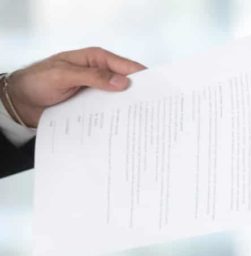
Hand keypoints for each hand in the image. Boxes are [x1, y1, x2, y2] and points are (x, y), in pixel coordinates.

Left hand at [6, 47, 145, 126]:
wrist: (21, 101)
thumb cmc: (37, 81)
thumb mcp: (63, 76)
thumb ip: (92, 77)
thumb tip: (123, 82)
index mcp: (96, 60)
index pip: (127, 67)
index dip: (144, 78)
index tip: (159, 92)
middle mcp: (100, 74)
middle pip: (128, 85)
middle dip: (140, 97)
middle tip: (156, 112)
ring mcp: (98, 92)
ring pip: (120, 101)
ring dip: (129, 111)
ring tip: (145, 125)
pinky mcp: (93, 107)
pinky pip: (109, 113)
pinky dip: (117, 120)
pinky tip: (126, 130)